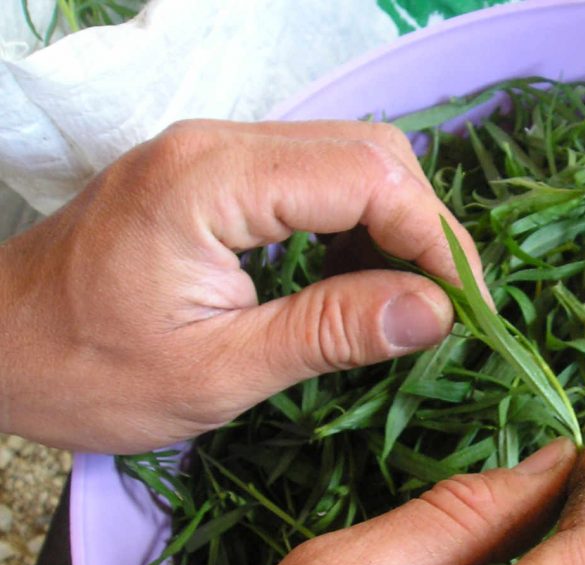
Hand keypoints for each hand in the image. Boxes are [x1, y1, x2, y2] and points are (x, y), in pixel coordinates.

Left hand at [0, 119, 483, 452]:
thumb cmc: (87, 372)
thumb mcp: (217, 372)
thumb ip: (330, 333)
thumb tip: (436, 313)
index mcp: (214, 180)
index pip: (368, 176)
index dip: (435, 239)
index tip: (468, 311)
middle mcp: (219, 142)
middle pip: (369, 151)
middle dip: (427, 229)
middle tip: (451, 310)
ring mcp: (215, 152)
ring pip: (350, 158)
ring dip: (398, 226)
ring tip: (414, 303)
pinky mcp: (215, 174)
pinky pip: (314, 178)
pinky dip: (358, 226)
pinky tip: (363, 282)